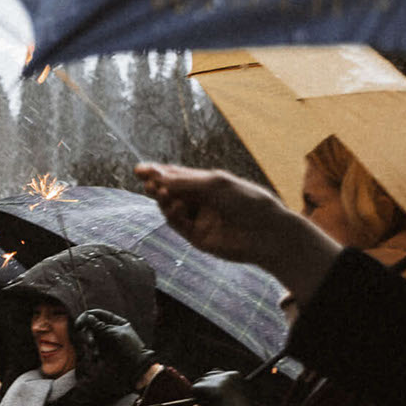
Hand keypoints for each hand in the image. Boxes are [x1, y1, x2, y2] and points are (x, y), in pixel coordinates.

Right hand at [73, 309, 156, 394]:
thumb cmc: (129, 348)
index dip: (88, 317)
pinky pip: (92, 346)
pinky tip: (96, 357)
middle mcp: (110, 329)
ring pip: (91, 336)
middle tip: (90, 342)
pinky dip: (93, 350)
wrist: (135, 366)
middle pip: (92, 325)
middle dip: (89, 333)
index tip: (78, 324)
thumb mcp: (115, 335)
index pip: (99, 314)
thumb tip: (88, 316)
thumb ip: (100, 326)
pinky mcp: (102, 350)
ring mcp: (105, 339)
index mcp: (117, 322)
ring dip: (90, 342)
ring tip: (95, 351)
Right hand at [135, 163, 338, 301]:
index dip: (158, 172)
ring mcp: (197, 218)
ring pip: (170, 208)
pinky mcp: (196, 236)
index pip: (178, 176)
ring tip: (160, 192)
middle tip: (146, 181)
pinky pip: (178, 224)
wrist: (266, 231)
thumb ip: (186, 182)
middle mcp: (200, 200)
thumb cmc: (248, 201)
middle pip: (170, 191)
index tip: (140, 169)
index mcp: (208, 183)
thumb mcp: (216, 184)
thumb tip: (157, 178)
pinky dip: (172, 214)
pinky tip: (175, 207)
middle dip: (156, 185)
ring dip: (163, 199)